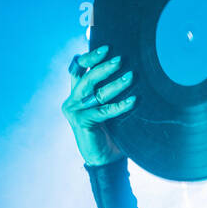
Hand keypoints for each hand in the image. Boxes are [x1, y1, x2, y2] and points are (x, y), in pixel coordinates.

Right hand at [62, 44, 136, 166]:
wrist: (104, 160)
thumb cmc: (110, 132)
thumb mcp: (107, 107)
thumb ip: (108, 91)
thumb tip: (128, 67)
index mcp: (77, 92)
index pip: (77, 68)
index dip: (89, 56)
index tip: (106, 47)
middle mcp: (73, 100)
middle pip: (86, 76)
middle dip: (103, 66)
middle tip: (120, 59)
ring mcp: (75, 111)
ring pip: (95, 92)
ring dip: (114, 84)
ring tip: (131, 76)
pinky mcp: (81, 122)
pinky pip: (104, 111)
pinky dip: (120, 105)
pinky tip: (133, 100)